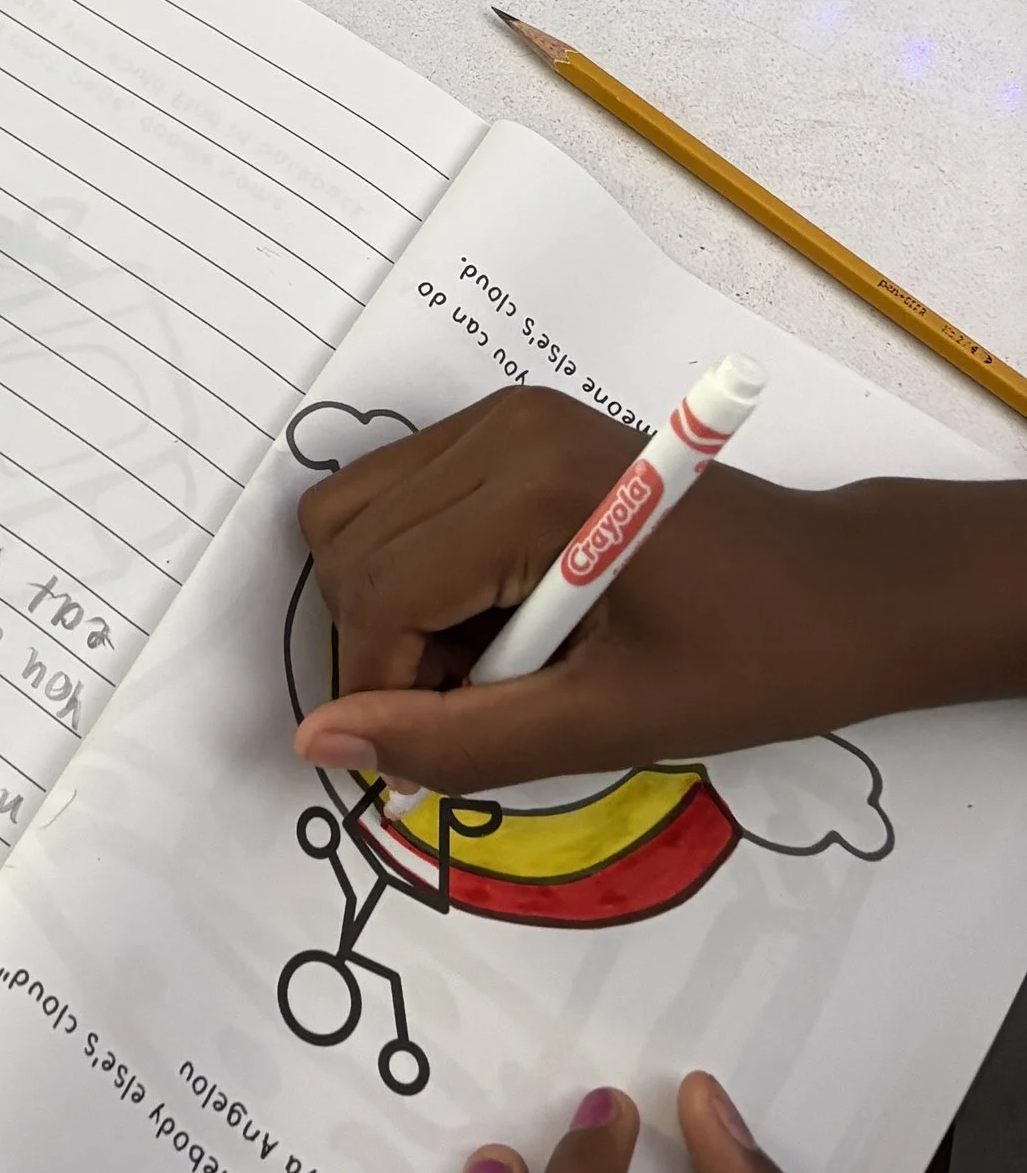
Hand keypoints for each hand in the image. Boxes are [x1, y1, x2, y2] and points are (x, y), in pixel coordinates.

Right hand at [289, 387, 1026, 792]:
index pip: (380, 592)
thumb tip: (322, 747)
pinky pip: (400, 496)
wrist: (850, 588)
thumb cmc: (756, 663)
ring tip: (487, 667)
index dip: (379, 691)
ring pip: (357, 514)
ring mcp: (504, 415)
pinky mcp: (510, 425)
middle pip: (349, 545)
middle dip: (381, 648)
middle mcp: (503, 427)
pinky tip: (496, 620)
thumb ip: (460, 740)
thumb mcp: (612, 724)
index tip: (429, 757)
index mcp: (534, 490)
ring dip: (391, 608)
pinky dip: (417, 571)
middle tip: (474, 709)